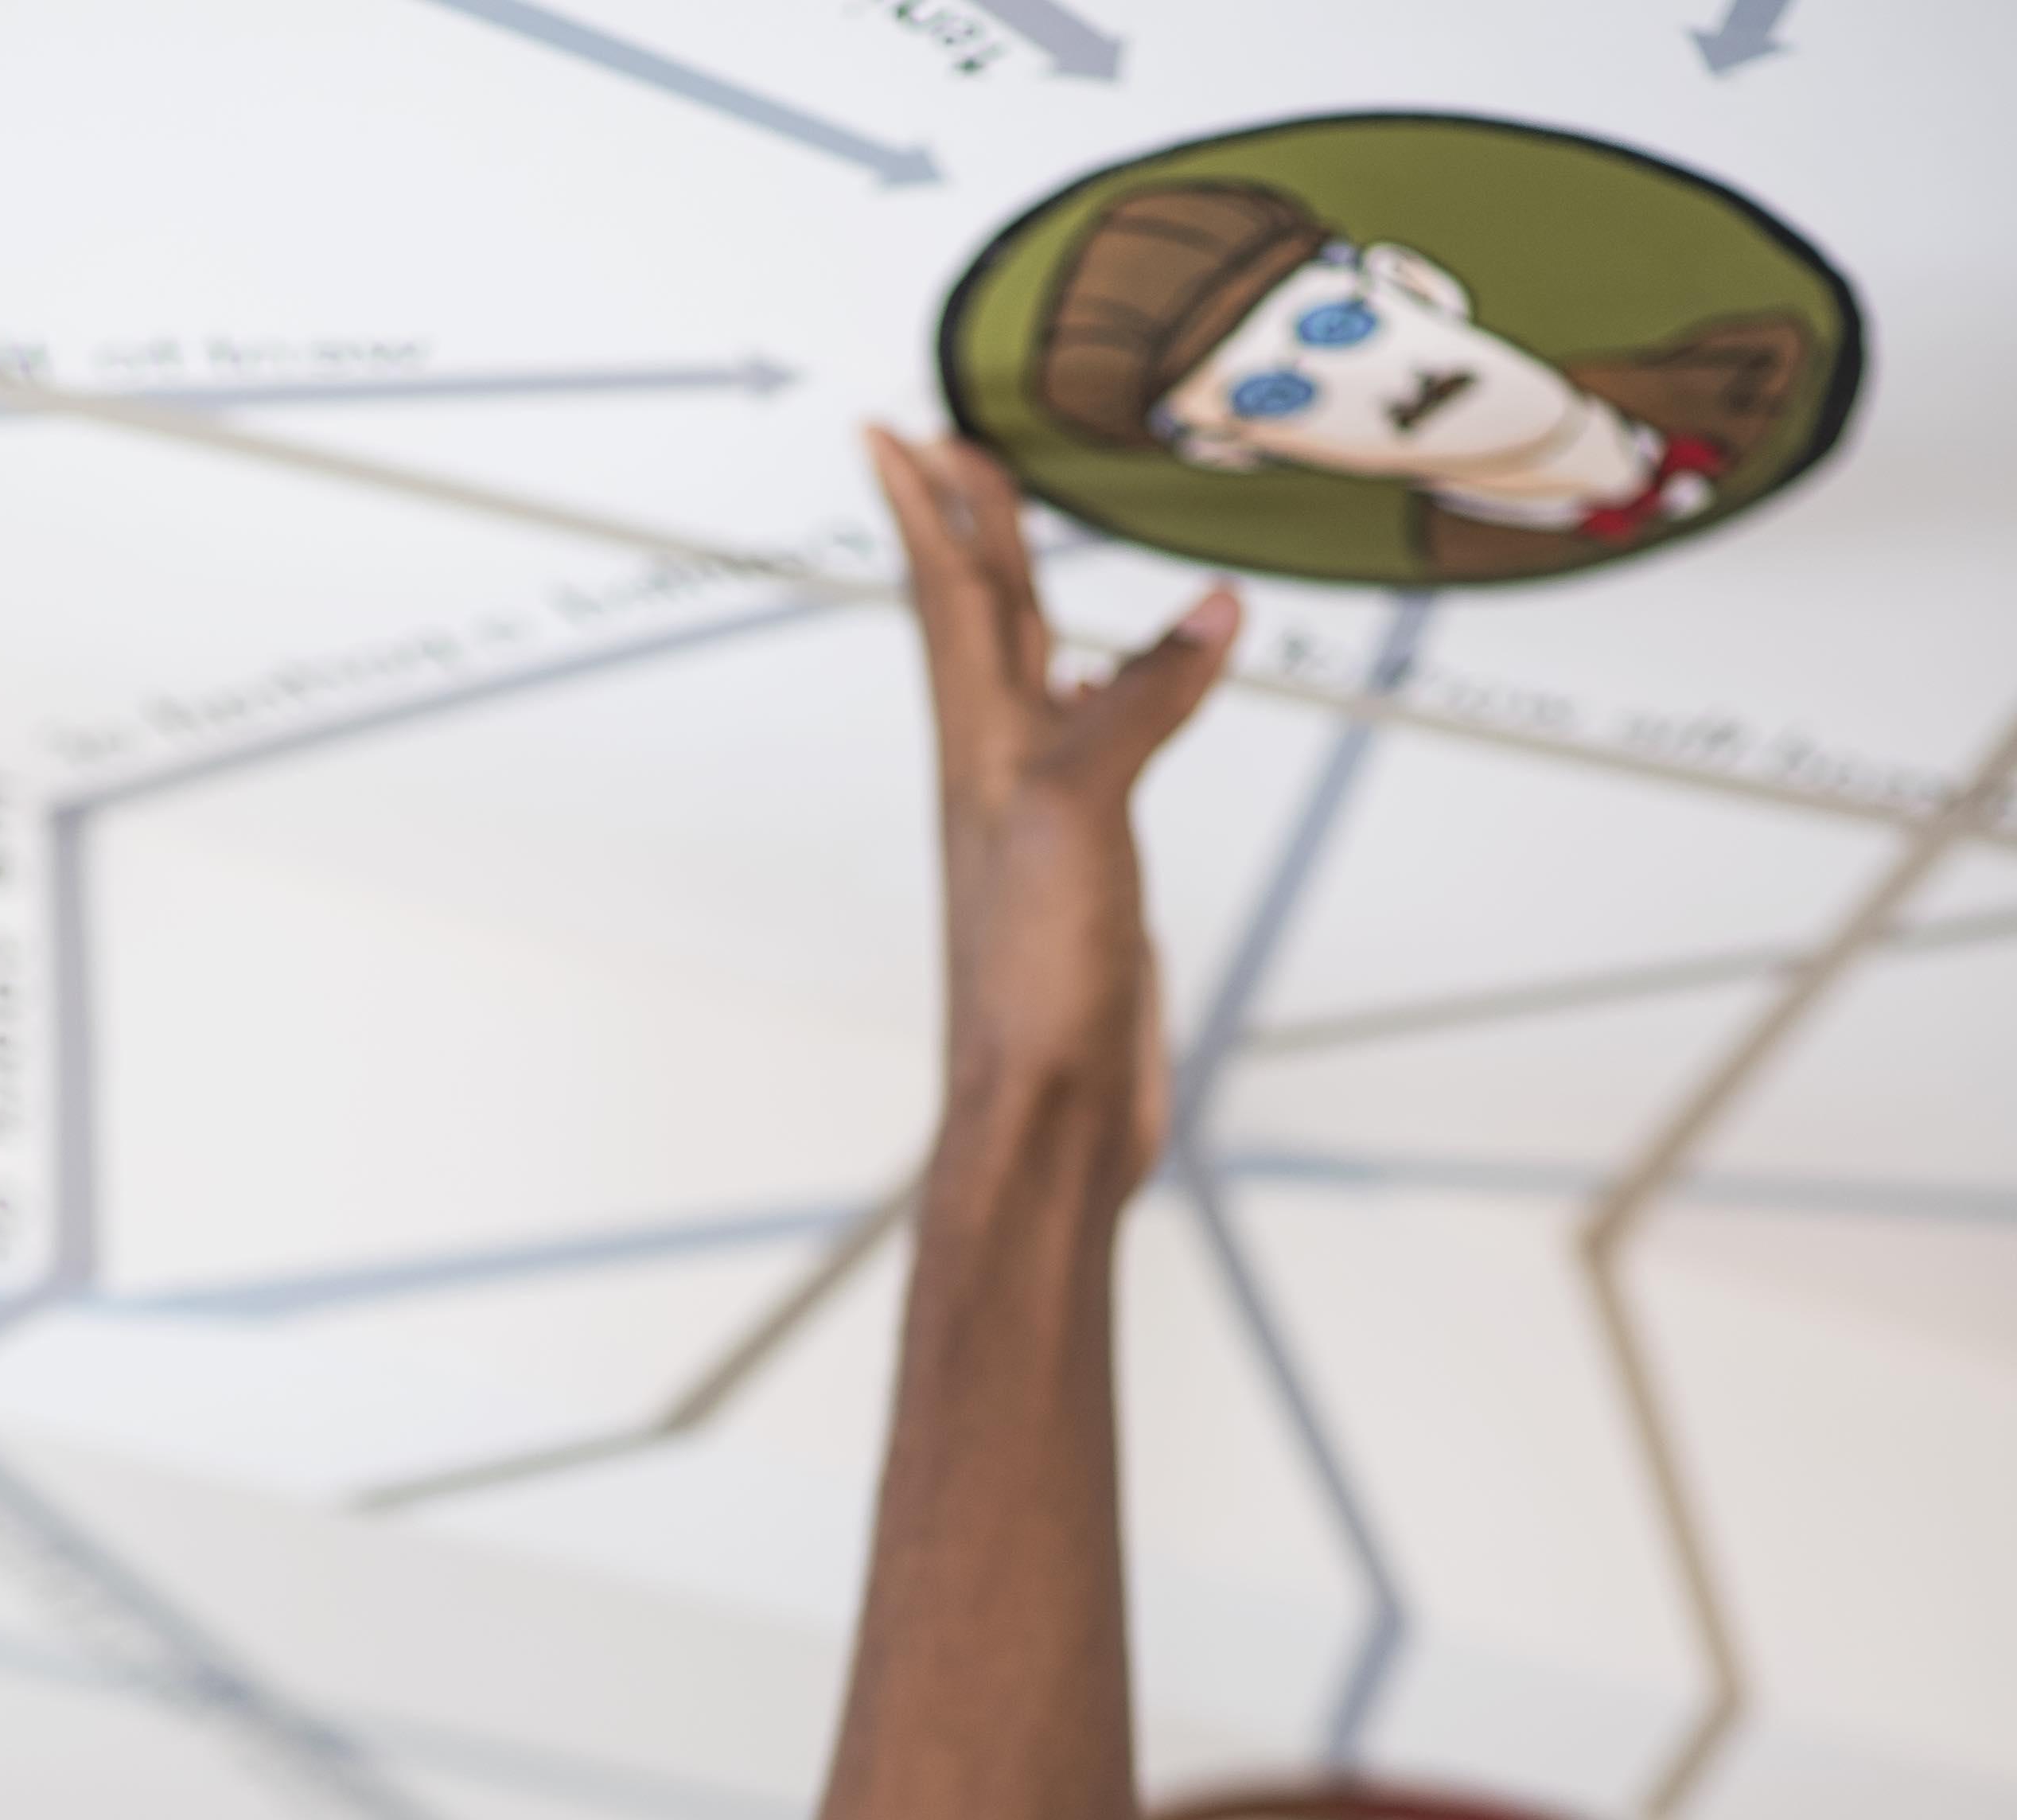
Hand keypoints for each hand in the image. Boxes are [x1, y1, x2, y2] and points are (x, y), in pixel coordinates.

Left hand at [866, 426, 1235, 1182]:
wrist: (1050, 1111)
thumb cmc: (1036, 975)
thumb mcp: (1083, 811)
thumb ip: (1141, 702)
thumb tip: (1210, 613)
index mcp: (981, 746)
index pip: (951, 594)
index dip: (928, 507)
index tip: (890, 427)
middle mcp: (999, 771)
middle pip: (981, 620)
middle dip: (966, 529)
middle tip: (950, 446)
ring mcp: (1040, 821)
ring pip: (1032, 679)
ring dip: (1025, 603)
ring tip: (1021, 539)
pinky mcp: (1085, 869)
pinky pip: (1093, 747)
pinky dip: (1107, 694)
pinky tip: (1116, 690)